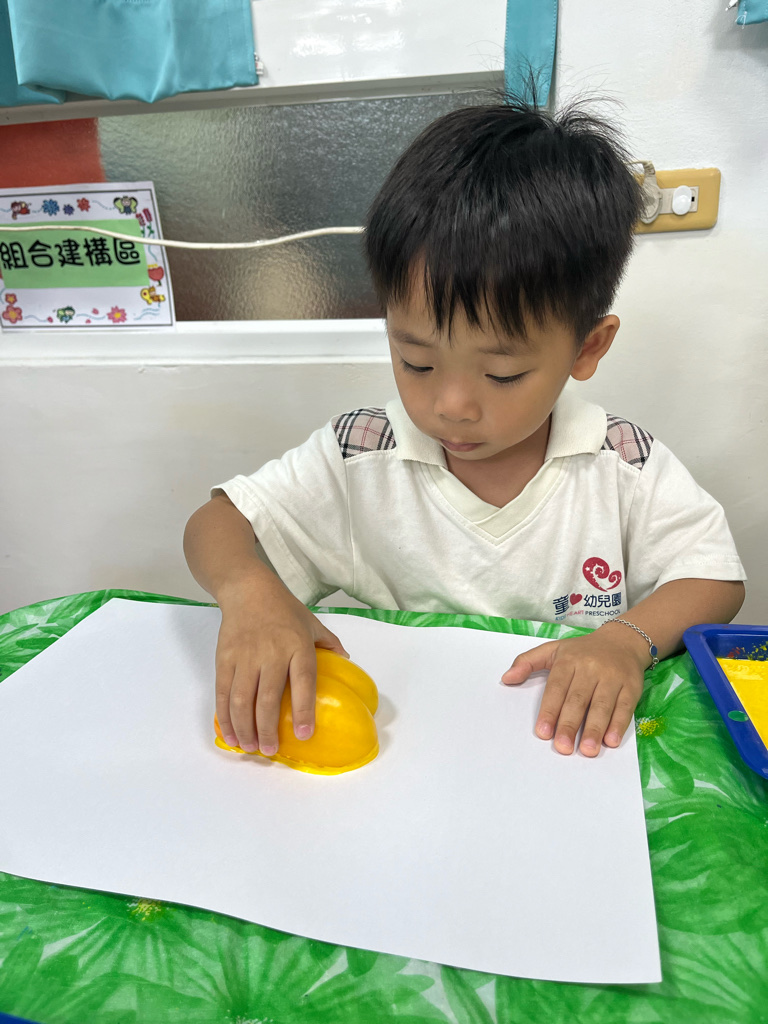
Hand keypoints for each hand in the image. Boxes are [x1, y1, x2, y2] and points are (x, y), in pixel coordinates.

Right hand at [214, 575, 348, 755]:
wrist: (247, 590)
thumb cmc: (283, 609)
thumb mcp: (312, 623)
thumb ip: (329, 643)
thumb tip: (347, 661)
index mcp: (297, 646)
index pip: (303, 681)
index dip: (303, 710)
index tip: (304, 734)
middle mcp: (271, 653)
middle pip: (267, 698)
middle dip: (266, 729)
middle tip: (269, 751)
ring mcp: (245, 657)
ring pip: (241, 699)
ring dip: (244, 727)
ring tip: (249, 747)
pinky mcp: (225, 658)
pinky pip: (223, 692)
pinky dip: (225, 717)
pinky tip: (231, 733)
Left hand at [501, 629, 648, 756]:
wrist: (622, 641)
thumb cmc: (582, 651)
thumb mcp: (553, 650)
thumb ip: (527, 662)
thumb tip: (506, 679)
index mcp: (568, 660)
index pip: (557, 687)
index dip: (550, 710)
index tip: (543, 732)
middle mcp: (590, 668)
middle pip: (578, 699)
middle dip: (569, 724)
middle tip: (562, 747)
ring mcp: (612, 677)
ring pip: (602, 705)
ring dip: (594, 729)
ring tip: (587, 750)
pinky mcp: (631, 686)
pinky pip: (625, 707)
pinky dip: (618, 725)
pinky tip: (611, 741)